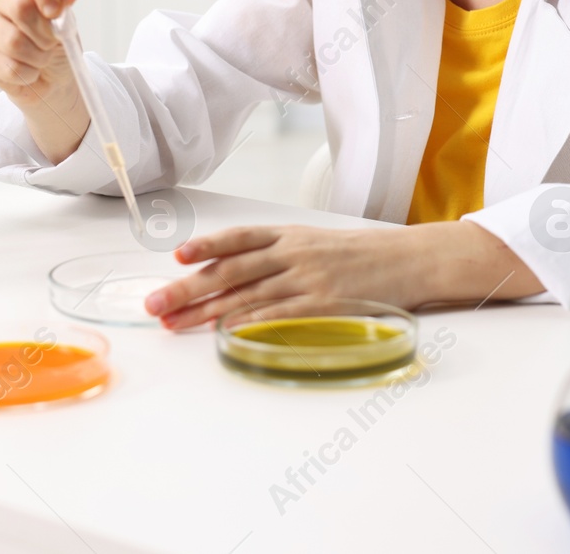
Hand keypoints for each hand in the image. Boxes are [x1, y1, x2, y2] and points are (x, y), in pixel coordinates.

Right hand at [0, 0, 88, 161]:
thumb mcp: (67, 18)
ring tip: (41, 56)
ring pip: (14, 42)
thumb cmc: (56, 41)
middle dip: (45, 32)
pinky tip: (28, 70)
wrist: (50, 76)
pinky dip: (28, 73)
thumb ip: (65, 0)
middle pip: (20, 6)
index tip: (55, 12)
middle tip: (52, 42)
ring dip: (38, 56)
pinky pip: (10, 67)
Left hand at [145, 221, 543, 329]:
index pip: (239, 238)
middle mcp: (295, 252)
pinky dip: (249, 325)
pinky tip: (225, 335)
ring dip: (205, 313)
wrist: (414, 259)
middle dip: (187, 289)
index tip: (175, 257)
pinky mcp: (325, 304)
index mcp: (292, 234)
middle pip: (230, 270)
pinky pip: (279, 316)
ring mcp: (309, 278)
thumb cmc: (367, 255)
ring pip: (246, 296)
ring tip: (175, 325)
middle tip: (154, 303)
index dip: (205, 246)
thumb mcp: (321, 243)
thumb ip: (283, 255)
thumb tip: (242, 272)